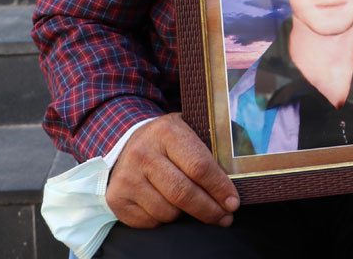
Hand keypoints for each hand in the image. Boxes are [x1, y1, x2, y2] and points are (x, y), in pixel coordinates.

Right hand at [105, 113, 239, 228]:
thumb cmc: (167, 141)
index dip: (220, 188)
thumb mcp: (188, 131)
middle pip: (183, 193)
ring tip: (192, 206)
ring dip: (186, 215)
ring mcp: (126, 177)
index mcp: (166, 132)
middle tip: (224, 217)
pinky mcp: (116, 198)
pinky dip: (164, 220)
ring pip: (168, 212)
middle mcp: (143, 153)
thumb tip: (236, 180)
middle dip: (209, 210)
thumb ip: (209, 150)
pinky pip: (151, 222)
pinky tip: (167, 205)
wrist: (126, 143)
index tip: (233, 202)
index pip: (199, 166)